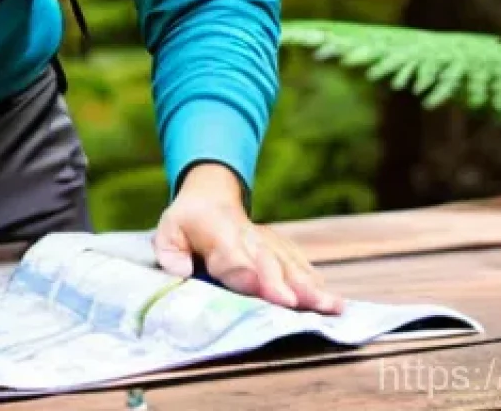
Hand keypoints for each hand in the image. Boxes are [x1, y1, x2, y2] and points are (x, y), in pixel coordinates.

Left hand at [153, 163, 343, 313]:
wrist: (211, 194)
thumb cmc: (187, 221)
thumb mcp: (168, 230)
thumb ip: (171, 252)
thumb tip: (182, 272)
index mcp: (218, 235)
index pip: (232, 256)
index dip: (246, 273)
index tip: (263, 289)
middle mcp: (248, 237)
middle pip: (270, 263)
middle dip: (287, 285)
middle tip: (305, 305)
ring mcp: (267, 241)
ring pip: (291, 264)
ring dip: (311, 286)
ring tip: (333, 306)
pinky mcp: (279, 246)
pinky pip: (299, 261)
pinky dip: (314, 279)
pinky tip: (330, 298)